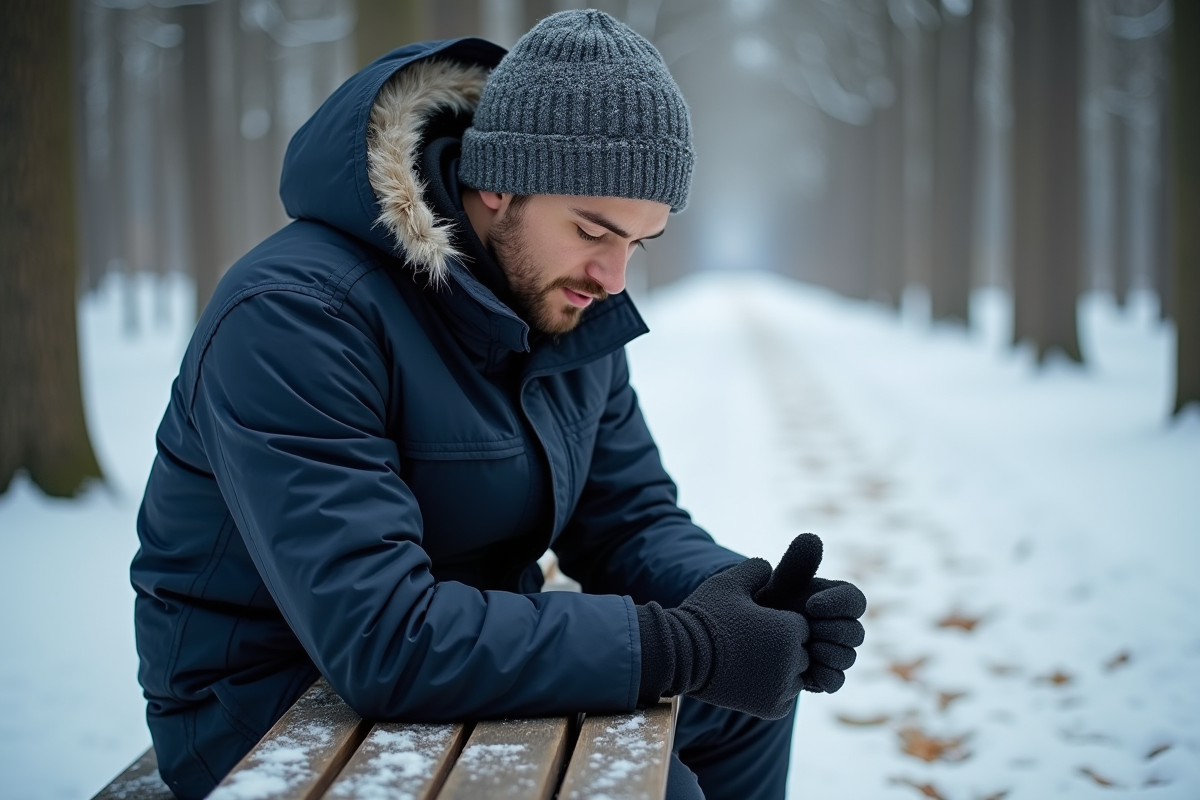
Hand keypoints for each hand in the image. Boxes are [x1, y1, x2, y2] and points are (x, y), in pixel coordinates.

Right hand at [640, 559, 810, 718]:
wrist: (680, 655)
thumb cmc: (706, 616)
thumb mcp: (729, 582)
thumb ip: (756, 569)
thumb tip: (770, 568)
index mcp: (789, 629)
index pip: (801, 627)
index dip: (779, 623)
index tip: (756, 624)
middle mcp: (793, 660)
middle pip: (801, 653)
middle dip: (781, 648)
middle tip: (749, 644)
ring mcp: (783, 688)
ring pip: (794, 677)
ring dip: (778, 670)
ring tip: (747, 661)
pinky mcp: (772, 709)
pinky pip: (784, 698)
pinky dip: (771, 691)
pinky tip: (748, 679)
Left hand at [756, 533, 866, 692]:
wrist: (747, 636)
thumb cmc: (767, 603)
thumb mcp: (777, 583)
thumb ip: (796, 563)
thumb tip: (811, 537)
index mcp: (835, 601)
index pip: (855, 601)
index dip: (838, 604)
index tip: (811, 605)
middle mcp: (841, 627)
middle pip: (856, 633)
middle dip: (831, 630)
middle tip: (804, 628)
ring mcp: (834, 653)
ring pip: (848, 658)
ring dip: (827, 653)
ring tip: (801, 647)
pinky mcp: (823, 676)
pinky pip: (836, 681)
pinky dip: (823, 676)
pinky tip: (803, 668)